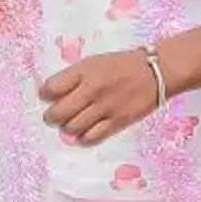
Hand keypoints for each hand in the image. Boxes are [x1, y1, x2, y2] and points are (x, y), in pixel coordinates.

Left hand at [38, 51, 162, 146]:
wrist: (155, 71)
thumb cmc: (122, 66)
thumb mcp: (94, 62)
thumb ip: (73, 77)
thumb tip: (51, 94)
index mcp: (84, 71)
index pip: (51, 87)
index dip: (45, 94)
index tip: (46, 96)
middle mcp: (92, 89)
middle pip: (58, 112)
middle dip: (51, 116)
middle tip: (52, 116)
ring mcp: (105, 107)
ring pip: (72, 127)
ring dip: (66, 128)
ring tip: (69, 124)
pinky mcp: (117, 122)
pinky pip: (92, 137)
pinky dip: (82, 138)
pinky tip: (83, 133)